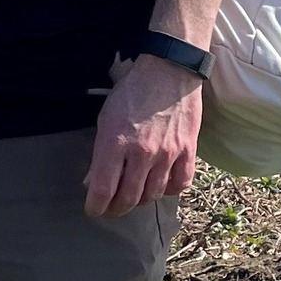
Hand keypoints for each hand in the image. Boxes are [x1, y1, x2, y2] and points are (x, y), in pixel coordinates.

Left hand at [85, 54, 202, 218]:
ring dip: (141, 201)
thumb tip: (92, 183)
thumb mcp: (106, 119)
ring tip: (134, 197)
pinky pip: (180, 184)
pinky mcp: (188, 150)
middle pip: (128, 199)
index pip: (102, 190)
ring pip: (153, 195)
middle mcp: (141, 152)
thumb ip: (100, 153)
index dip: (96, 207)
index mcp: (115, 142)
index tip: (93, 209)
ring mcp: (167, 153)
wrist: (168, 71)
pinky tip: (161, 185)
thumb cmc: (132, 93)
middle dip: (116, 209)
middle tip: (112, 209)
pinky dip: (169, 190)